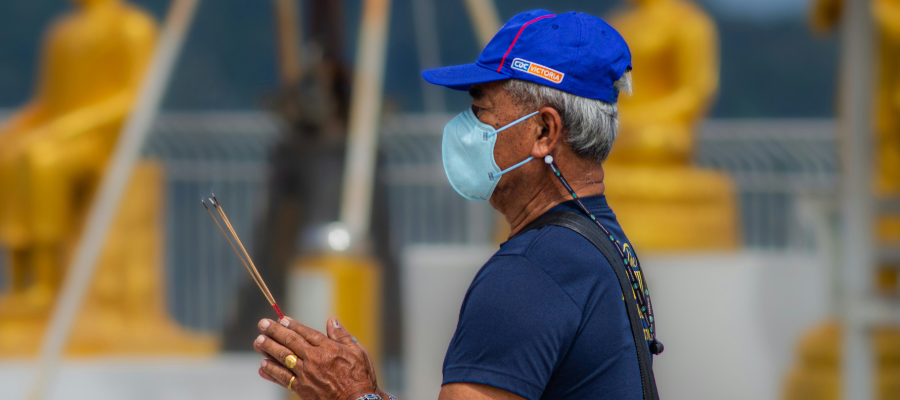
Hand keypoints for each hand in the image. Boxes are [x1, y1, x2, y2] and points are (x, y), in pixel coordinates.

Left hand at [253, 316, 383, 399]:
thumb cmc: (360, 376)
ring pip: (283, 358)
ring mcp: (306, 374)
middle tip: (262, 324)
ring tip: (258, 342)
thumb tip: (332, 320)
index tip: (281, 319)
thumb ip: (342, 335)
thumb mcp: (357, 351)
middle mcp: (314, 358)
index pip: (305, 332)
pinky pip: (283, 378)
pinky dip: (272, 372)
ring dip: (269, 349)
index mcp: (327, 347)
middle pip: (290, 342)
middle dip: (274, 332)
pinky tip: (263, 366)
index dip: (292, 325)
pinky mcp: (302, 388)